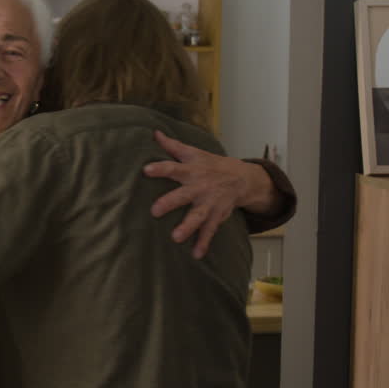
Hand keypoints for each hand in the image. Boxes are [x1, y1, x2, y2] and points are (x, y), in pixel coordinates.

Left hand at [144, 131, 277, 258]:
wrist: (242, 177)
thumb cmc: (211, 165)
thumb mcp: (194, 152)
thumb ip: (172, 145)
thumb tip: (154, 132)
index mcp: (192, 170)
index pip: (174, 167)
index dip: (160, 168)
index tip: (146, 170)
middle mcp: (200, 187)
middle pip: (184, 194)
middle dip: (170, 202)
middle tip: (155, 211)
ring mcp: (209, 203)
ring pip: (198, 215)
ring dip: (188, 227)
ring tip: (176, 237)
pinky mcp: (216, 216)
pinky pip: (210, 231)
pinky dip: (204, 243)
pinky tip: (196, 254)